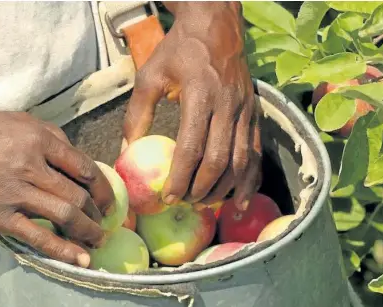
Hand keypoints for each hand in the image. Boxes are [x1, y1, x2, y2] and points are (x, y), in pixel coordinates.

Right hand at [0, 111, 114, 266]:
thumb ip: (51, 138)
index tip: (109, 200)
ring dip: (88, 232)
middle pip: (78, 194)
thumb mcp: (18, 122)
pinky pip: (38, 236)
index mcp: (38, 139)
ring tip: (98, 241)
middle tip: (104, 222)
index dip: (103, 188)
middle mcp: (30, 165)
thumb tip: (78, 161)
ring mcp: (15, 193)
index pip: (84, 167)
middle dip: (98, 213)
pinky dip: (63, 250)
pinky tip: (79, 259)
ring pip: (65, 215)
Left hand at [123, 1, 260, 209]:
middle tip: (184, 203)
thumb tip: (126, 151)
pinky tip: (240, 201)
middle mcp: (228, 106)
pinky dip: (250, 181)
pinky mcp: (255, 116)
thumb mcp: (151, 75)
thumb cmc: (179, 50)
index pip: (192, 147)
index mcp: (200, 95)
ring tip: (204, 204)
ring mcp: (246, 112)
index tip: (168, 197)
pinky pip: (256, 155)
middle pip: (218, 161)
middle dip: (200, 189)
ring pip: (240, 162)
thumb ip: (138, 113)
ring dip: (223, 189)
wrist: (217, 25)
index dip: (180, 177)